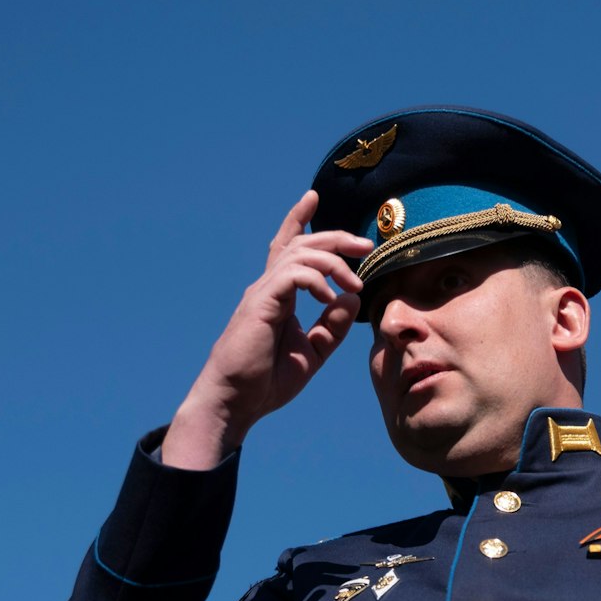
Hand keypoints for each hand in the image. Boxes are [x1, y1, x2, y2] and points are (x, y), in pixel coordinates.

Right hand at [162, 191, 369, 468]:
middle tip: (364, 245)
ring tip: (354, 283)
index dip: (299, 221)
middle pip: (301, 244)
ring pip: (300, 254)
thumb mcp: (312, 352)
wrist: (235, 402)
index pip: (288, 249)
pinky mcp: (261, 304)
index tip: (313, 197)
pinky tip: (329, 297)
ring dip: (333, 262)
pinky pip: (293, 275)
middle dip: (334, 238)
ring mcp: (262, 293)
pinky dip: (316, 280)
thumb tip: (353, 298)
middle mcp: (268, 288)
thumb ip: (332, 326)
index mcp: (277, 296)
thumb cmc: (265, 382)